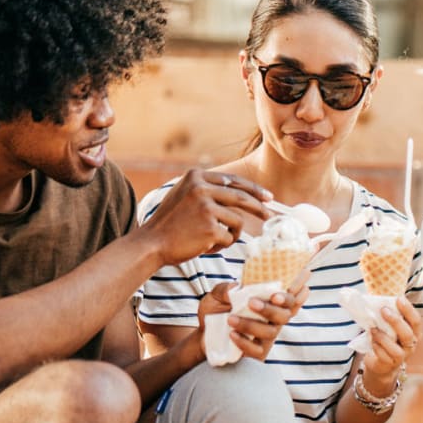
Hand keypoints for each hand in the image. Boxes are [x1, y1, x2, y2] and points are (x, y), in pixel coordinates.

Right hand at [144, 169, 271, 264]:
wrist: (151, 243)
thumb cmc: (170, 225)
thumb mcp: (184, 195)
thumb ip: (206, 189)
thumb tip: (238, 192)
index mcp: (196, 176)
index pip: (233, 180)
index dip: (253, 189)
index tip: (267, 197)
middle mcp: (201, 188)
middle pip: (241, 197)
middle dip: (259, 207)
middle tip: (270, 215)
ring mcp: (205, 207)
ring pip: (236, 221)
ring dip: (231, 234)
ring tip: (214, 240)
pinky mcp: (209, 227)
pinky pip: (229, 238)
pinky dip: (221, 245)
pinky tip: (204, 246)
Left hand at [195, 274, 309, 361]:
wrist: (202, 333)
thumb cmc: (216, 310)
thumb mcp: (217, 295)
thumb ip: (225, 289)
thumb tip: (236, 288)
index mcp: (269, 301)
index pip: (291, 294)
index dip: (298, 287)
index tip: (299, 278)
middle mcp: (272, 318)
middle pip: (285, 314)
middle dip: (273, 308)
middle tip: (252, 302)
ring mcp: (266, 336)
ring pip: (272, 331)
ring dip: (252, 325)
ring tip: (230, 319)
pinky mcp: (257, 352)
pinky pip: (258, 350)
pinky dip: (245, 342)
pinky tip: (232, 334)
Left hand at [361, 295, 420, 389]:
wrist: (382, 363)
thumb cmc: (388, 341)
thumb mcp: (391, 328)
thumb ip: (389, 317)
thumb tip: (379, 301)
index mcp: (414, 332)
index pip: (416, 321)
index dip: (409, 310)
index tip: (399, 299)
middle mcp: (411, 345)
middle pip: (407, 334)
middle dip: (395, 321)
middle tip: (383, 310)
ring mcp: (402, 356)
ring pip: (396, 349)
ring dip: (383, 338)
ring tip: (373, 329)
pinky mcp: (391, 364)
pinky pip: (385, 357)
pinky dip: (377, 348)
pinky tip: (372, 342)